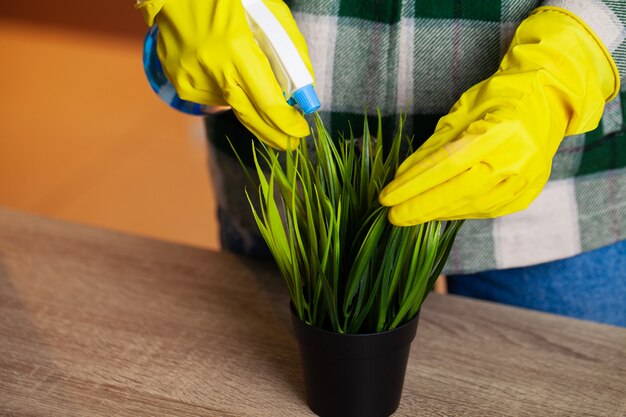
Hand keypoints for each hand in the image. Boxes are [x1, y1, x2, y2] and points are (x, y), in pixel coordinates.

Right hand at [136, 0, 312, 149]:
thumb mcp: (269, 13)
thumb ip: (290, 52)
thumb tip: (303, 90)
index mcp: (237, 49)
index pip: (268, 103)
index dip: (287, 124)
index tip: (301, 134)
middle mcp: (213, 70)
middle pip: (250, 118)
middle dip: (274, 134)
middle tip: (290, 144)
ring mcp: (192, 80)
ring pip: (232, 106)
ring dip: (249, 101)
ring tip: (248, 75)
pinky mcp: (180, 83)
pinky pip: (213, 97)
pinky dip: (227, 89)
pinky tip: (223, 67)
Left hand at [379, 7, 618, 225]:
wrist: (548, 100)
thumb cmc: (499, 99)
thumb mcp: (461, 112)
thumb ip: (433, 146)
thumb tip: (403, 176)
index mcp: (500, 131)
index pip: (446, 165)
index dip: (413, 184)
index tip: (387, 196)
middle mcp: (517, 159)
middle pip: (458, 191)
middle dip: (420, 206)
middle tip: (392, 215)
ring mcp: (526, 180)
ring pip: (471, 206)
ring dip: (437, 212)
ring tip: (411, 213)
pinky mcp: (527, 194)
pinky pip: (486, 210)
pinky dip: (459, 212)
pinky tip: (439, 212)